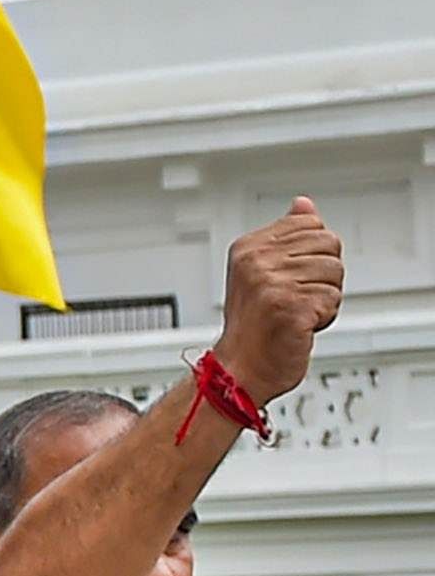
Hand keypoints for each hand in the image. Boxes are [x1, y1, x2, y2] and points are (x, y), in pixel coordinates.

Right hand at [216, 198, 341, 403]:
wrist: (240, 370)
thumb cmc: (253, 325)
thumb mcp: (262, 270)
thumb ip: (286, 235)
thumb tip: (303, 204)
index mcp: (249, 247)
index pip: (311, 225)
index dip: (312, 254)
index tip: (289, 276)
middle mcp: (257, 262)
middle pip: (329, 245)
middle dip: (322, 275)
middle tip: (293, 297)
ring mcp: (272, 284)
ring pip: (335, 274)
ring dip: (324, 298)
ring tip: (295, 313)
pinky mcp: (290, 307)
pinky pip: (333, 300)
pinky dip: (323, 318)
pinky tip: (299, 326)